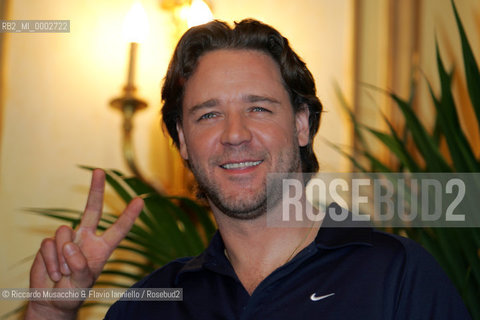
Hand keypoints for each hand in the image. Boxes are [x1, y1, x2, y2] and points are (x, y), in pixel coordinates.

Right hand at [25, 169, 143, 318]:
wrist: (53, 300)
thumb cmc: (74, 291)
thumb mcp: (83, 283)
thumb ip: (80, 265)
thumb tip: (68, 244)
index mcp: (102, 247)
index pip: (119, 230)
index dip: (129, 216)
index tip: (141, 200)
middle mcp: (86, 238)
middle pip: (92, 210)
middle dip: (95, 190)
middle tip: (100, 171)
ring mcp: (67, 239)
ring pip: (64, 233)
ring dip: (62, 257)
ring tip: (64, 274)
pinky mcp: (49, 244)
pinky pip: (48, 245)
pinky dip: (51, 262)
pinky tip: (54, 274)